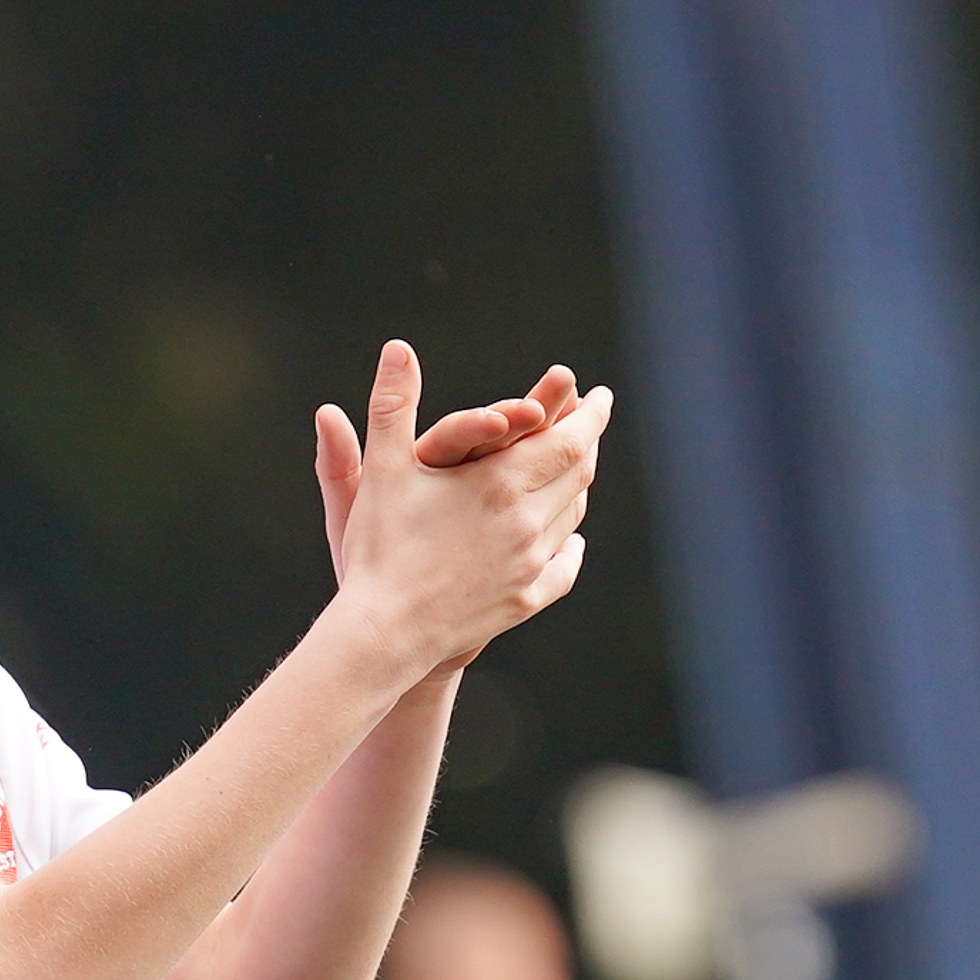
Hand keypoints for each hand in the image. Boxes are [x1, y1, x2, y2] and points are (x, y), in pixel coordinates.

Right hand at [319, 343, 608, 679]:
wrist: (386, 631)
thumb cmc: (380, 546)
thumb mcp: (384, 470)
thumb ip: (393, 405)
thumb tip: (397, 347)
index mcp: (500, 482)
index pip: (568, 438)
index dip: (588, 414)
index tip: (599, 396)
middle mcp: (527, 522)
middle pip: (577, 473)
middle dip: (588, 442)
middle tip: (591, 422)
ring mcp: (530, 564)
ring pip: (571, 515)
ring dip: (578, 486)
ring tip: (576, 468)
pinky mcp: (525, 600)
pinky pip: (564, 565)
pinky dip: (570, 543)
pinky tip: (569, 539)